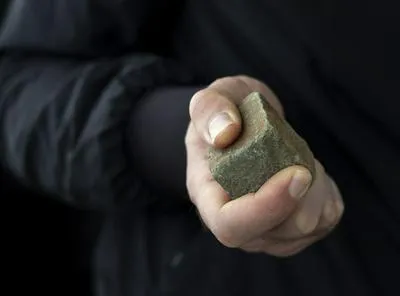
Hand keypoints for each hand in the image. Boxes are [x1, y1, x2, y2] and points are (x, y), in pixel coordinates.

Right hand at [185, 75, 343, 256]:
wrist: (247, 123)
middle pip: (278, 231)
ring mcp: (266, 230)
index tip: (295, 172)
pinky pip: (325, 219)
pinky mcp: (293, 228)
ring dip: (317, 187)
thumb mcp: (214, 97)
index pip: (230, 224)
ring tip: (300, 157)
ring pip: (308, 226)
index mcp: (207, 196)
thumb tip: (225, 134)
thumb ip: (209, 109)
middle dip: (303, 192)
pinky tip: (310, 172)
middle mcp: (236, 221)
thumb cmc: (229, 112)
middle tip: (301, 153)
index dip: (264, 207)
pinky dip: (326, 191)